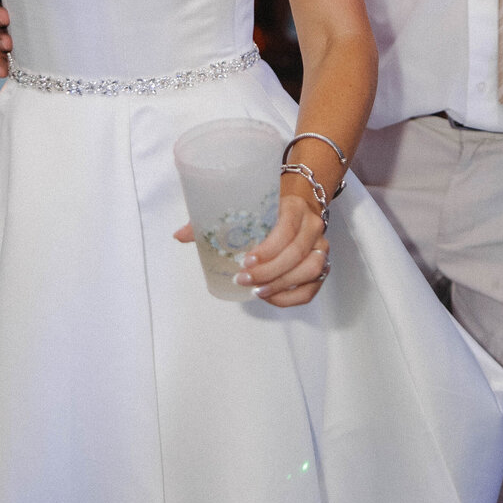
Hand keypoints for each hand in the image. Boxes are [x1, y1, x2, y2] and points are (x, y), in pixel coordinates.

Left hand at [173, 194, 330, 308]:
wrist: (297, 205)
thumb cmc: (266, 209)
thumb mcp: (243, 207)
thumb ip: (211, 220)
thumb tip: (178, 235)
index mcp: (294, 207)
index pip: (286, 229)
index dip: (268, 249)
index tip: (245, 261)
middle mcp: (313, 226)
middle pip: (297, 254)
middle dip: (268, 271)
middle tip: (243, 279)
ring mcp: (321, 246)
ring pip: (310, 270)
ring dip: (281, 284)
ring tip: (257, 291)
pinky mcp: (323, 265)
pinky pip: (312, 288)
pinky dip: (291, 297)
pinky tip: (270, 297)